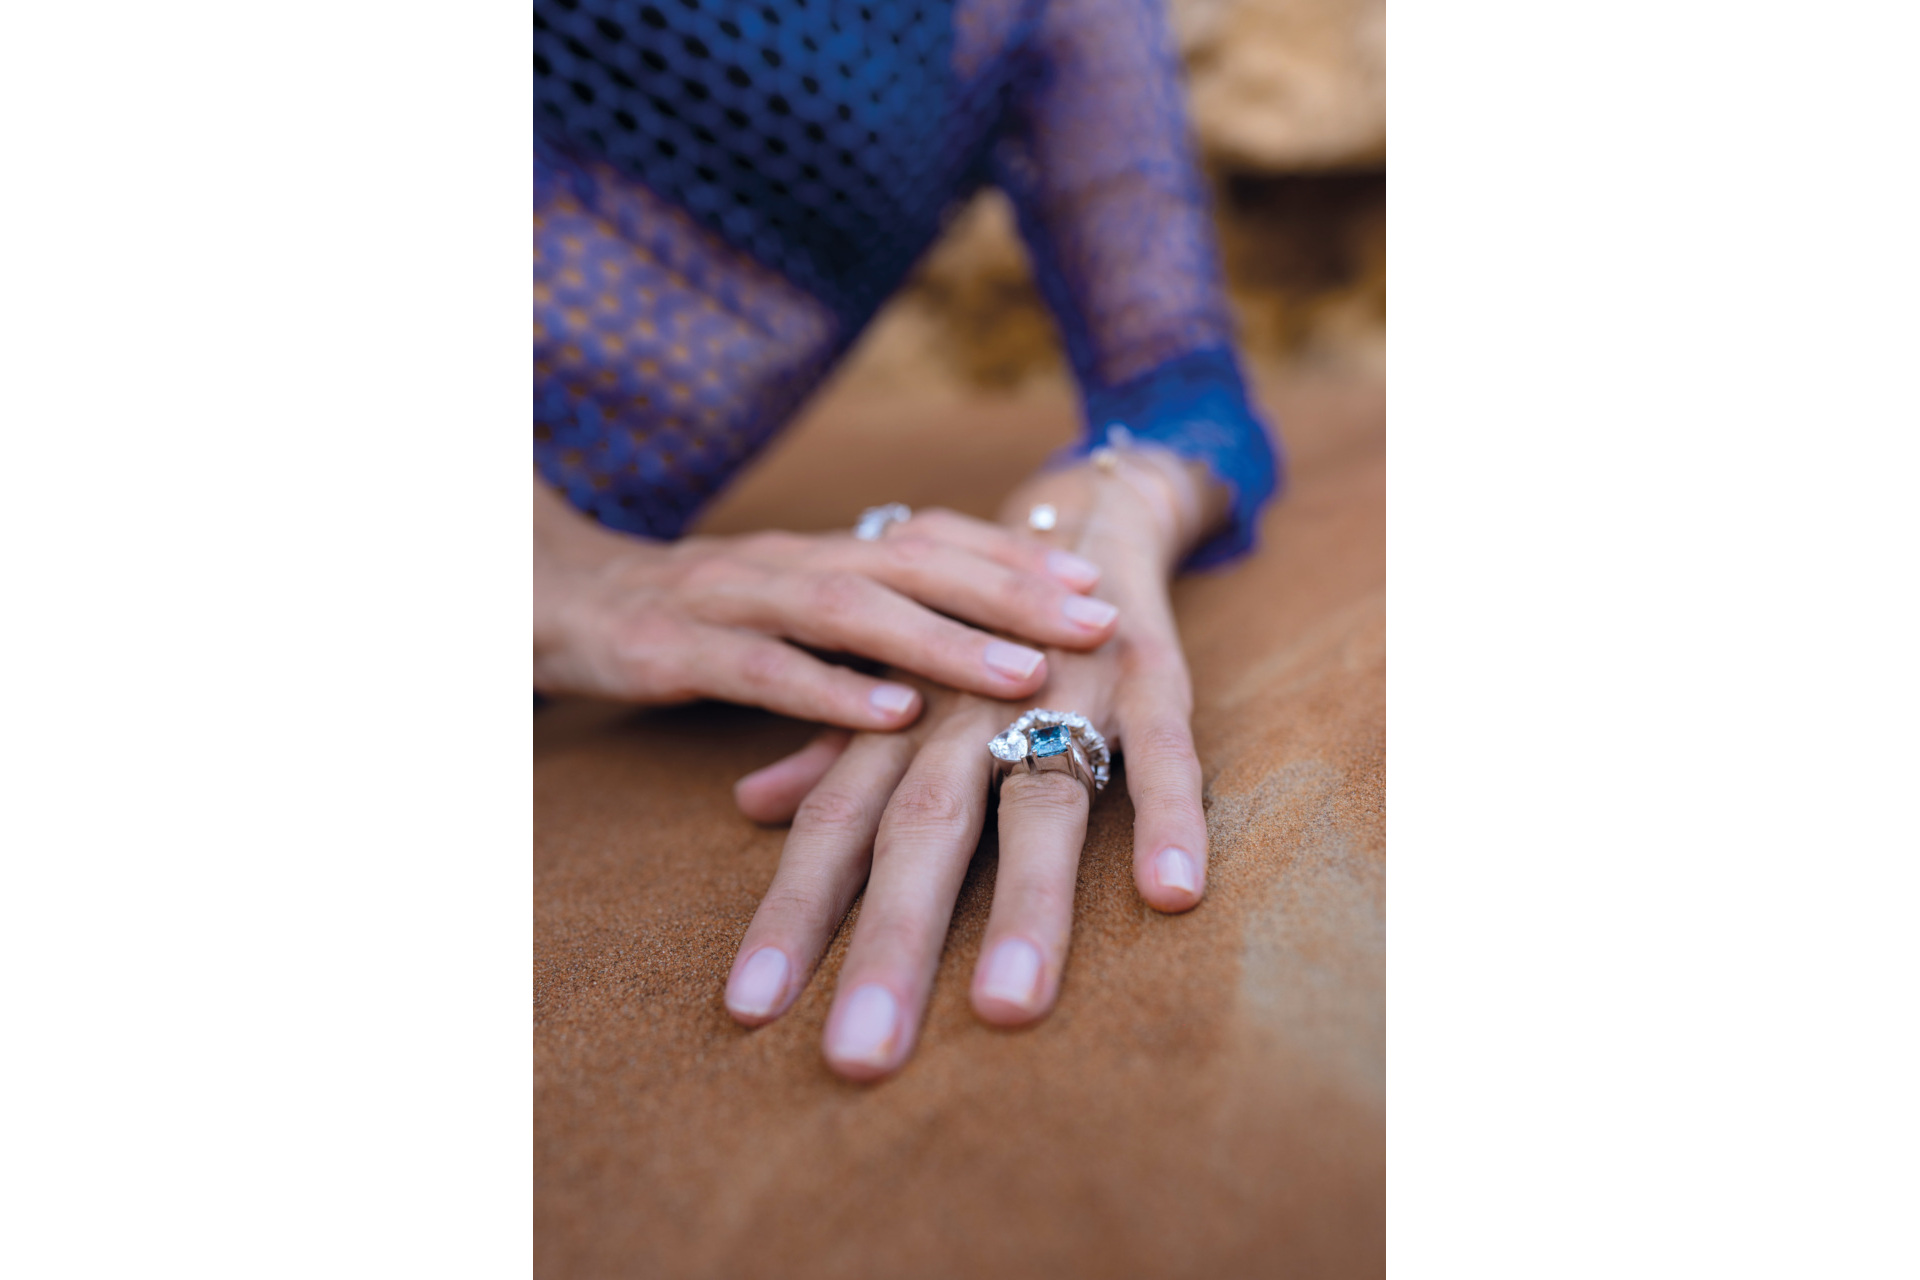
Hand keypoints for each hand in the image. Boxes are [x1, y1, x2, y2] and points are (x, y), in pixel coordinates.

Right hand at [534, 478, 1119, 729]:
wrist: (541, 601)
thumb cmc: (683, 622)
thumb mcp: (777, 618)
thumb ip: (857, 634)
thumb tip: (961, 671)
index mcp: (815, 552)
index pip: (931, 538)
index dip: (1013, 557)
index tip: (1098, 584)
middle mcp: (783, 561)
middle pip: (912, 561)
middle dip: (1011, 590)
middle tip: (1097, 621)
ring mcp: (727, 600)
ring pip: (849, 608)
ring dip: (943, 640)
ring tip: (1022, 674)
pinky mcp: (672, 650)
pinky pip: (760, 668)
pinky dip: (830, 690)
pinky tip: (892, 715)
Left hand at [721, 446, 1225, 1079]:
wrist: (1077, 512)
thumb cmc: (976, 628)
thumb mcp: (899, 683)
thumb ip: (832, 752)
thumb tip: (748, 807)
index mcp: (903, 724)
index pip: (832, 828)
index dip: (790, 915)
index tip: (748, 1010)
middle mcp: (968, 712)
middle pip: (920, 833)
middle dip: (888, 945)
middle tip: (861, 1053)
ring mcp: (1065, 692)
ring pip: (1038, 805)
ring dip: (1026, 906)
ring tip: (1008, 1006)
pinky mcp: (1150, 677)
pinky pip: (1164, 754)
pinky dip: (1170, 814)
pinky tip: (1174, 891)